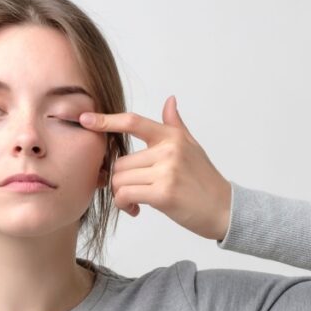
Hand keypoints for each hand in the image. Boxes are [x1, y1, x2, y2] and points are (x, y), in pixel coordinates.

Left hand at [78, 95, 232, 240]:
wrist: (224, 209)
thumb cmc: (205, 180)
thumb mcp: (192, 147)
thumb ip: (175, 125)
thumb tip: (170, 100)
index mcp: (172, 137)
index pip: (133, 122)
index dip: (106, 120)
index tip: (85, 118)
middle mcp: (168, 150)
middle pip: (120, 162)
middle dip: (119, 180)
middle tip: (130, 192)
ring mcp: (166, 171)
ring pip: (120, 180)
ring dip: (121, 195)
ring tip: (135, 202)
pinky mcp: (163, 193)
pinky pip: (126, 195)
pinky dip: (124, 205)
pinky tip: (136, 210)